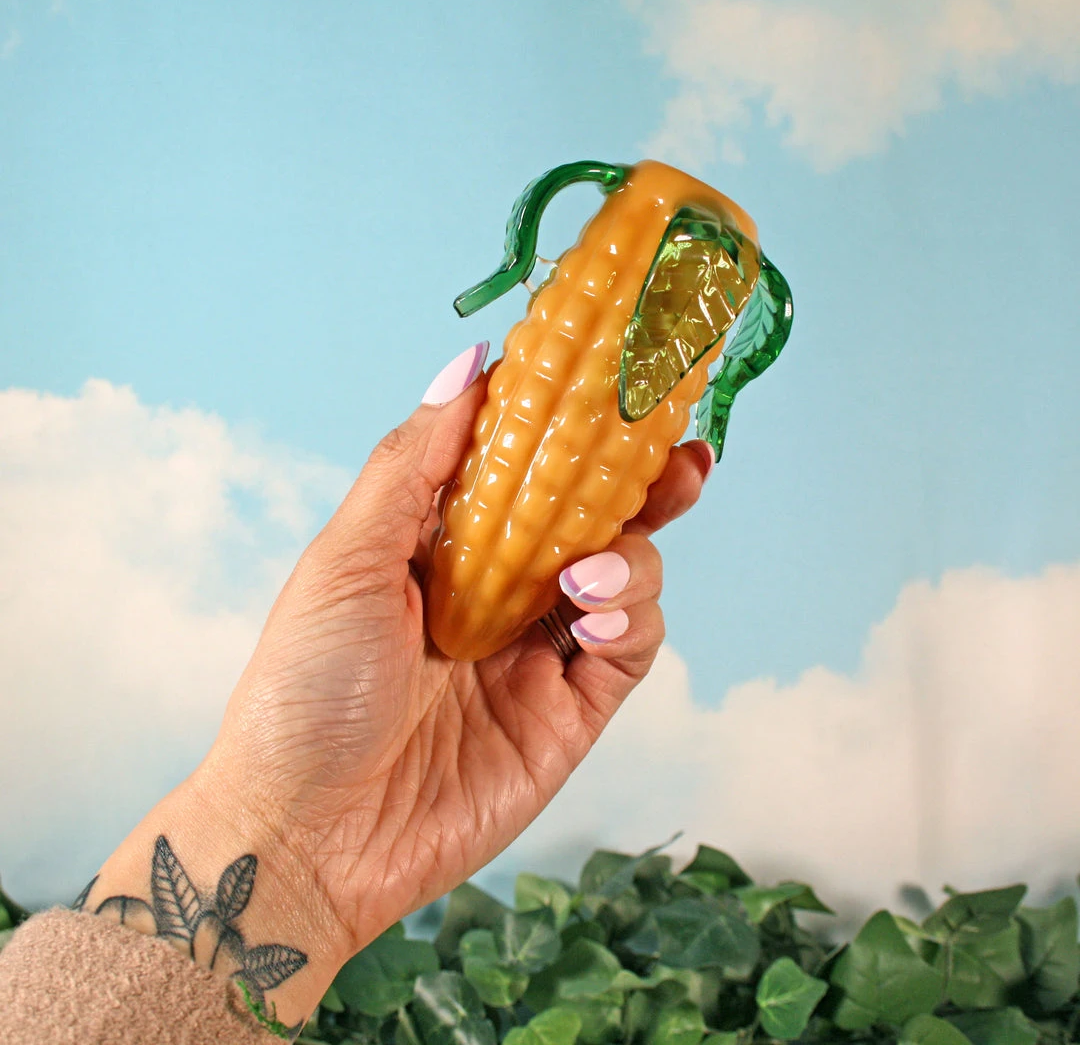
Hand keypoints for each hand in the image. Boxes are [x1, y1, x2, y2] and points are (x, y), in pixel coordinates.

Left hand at [204, 349, 709, 947]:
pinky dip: (630, 618)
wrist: (307, 836)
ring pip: (625, 577)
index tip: (612, 384)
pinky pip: (630, 649)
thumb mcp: (346, 559)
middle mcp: (498, 591)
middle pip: (592, 519)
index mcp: (442, 546)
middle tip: (679, 458)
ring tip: (582, 578)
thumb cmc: (304, 689)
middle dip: (642, 485)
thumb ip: (413, 463)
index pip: (523, 468)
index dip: (570, 428)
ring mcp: (537, 652)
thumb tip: (468, 362)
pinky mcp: (570, 713)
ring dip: (629, 559)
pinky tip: (592, 615)